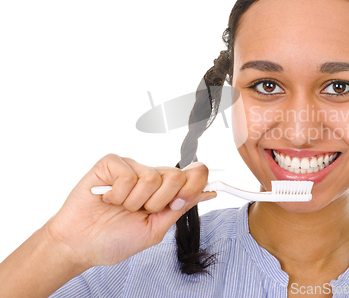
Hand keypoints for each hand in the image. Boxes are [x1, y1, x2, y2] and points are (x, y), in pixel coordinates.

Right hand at [44, 154, 215, 268]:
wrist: (81, 245)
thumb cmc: (115, 239)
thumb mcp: (154, 229)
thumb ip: (179, 208)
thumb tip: (208, 192)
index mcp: (166, 191)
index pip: (195, 173)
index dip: (195, 183)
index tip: (180, 201)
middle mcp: (151, 175)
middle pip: (176, 175)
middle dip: (159, 202)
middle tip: (140, 211)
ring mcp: (132, 167)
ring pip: (151, 177)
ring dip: (134, 202)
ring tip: (120, 207)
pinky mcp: (111, 163)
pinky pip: (127, 174)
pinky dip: (117, 194)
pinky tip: (107, 199)